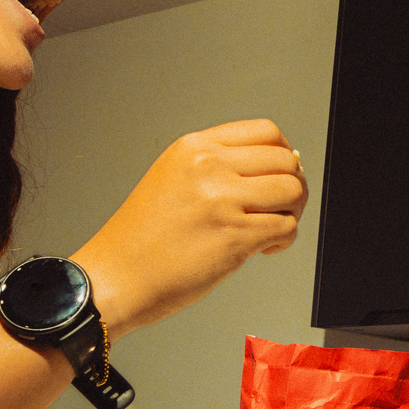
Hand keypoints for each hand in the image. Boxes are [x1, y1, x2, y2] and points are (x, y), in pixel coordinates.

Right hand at [73, 120, 307, 331]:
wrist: (115, 277)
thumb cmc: (141, 238)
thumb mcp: (172, 178)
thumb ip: (217, 167)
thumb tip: (277, 166)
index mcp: (194, 147)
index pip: (266, 132)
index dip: (282, 155)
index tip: (278, 175)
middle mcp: (209, 167)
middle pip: (286, 161)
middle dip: (292, 186)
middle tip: (278, 208)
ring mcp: (223, 201)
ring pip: (293, 191)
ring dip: (291, 212)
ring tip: (270, 228)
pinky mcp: (234, 237)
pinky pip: (286, 228)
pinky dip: (282, 241)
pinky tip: (261, 249)